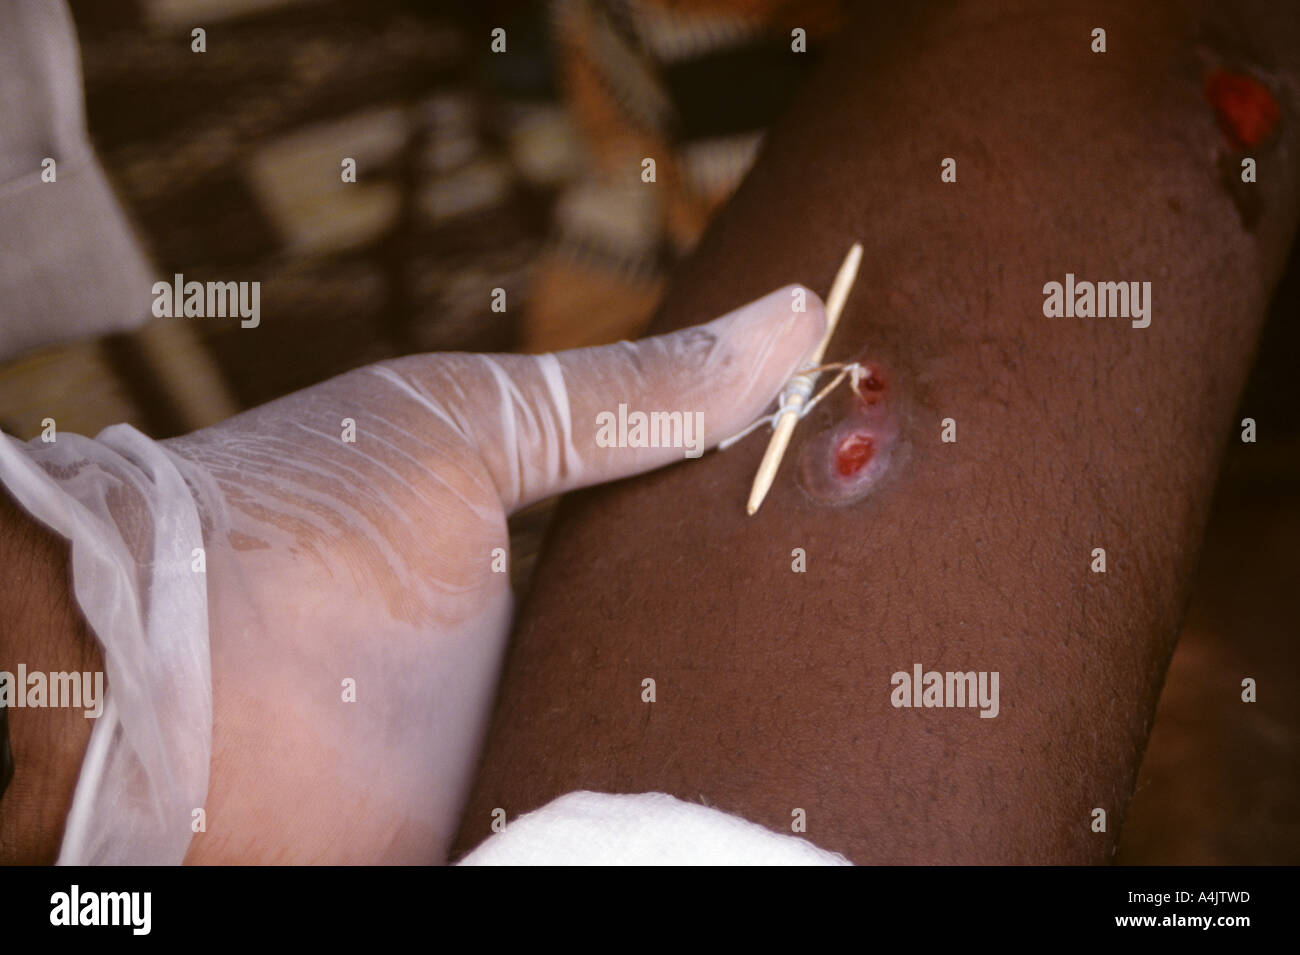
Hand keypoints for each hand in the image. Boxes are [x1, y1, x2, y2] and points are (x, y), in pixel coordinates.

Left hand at [162, 286, 824, 862]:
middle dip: (793, 684)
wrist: (150, 678)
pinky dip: (673, 842)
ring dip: (742, 772)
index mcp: (553, 592)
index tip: (882, 548)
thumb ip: (634, 397)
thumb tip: (795, 314)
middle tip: (908, 661)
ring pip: (668, 789)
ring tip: (872, 748)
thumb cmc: (298, 520)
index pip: (702, 591)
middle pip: (705, 696)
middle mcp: (547, 691)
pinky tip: (782, 822)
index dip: (786, 572)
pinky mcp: (498, 856)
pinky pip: (610, 858)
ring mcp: (522, 784)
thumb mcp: (478, 426)